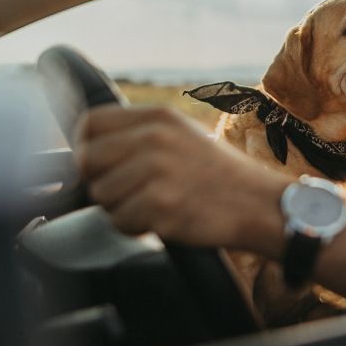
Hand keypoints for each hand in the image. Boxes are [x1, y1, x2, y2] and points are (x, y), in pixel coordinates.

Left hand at [76, 105, 278, 247]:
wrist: (259, 204)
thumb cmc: (218, 175)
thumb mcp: (182, 134)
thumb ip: (139, 134)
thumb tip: (88, 147)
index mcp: (158, 117)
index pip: (90, 124)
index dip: (86, 147)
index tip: (99, 165)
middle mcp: (154, 138)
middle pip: (87, 160)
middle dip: (101, 182)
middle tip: (130, 192)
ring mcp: (157, 171)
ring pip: (101, 195)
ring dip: (120, 208)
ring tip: (154, 205)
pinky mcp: (160, 205)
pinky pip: (120, 221)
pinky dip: (136, 228)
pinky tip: (163, 219)